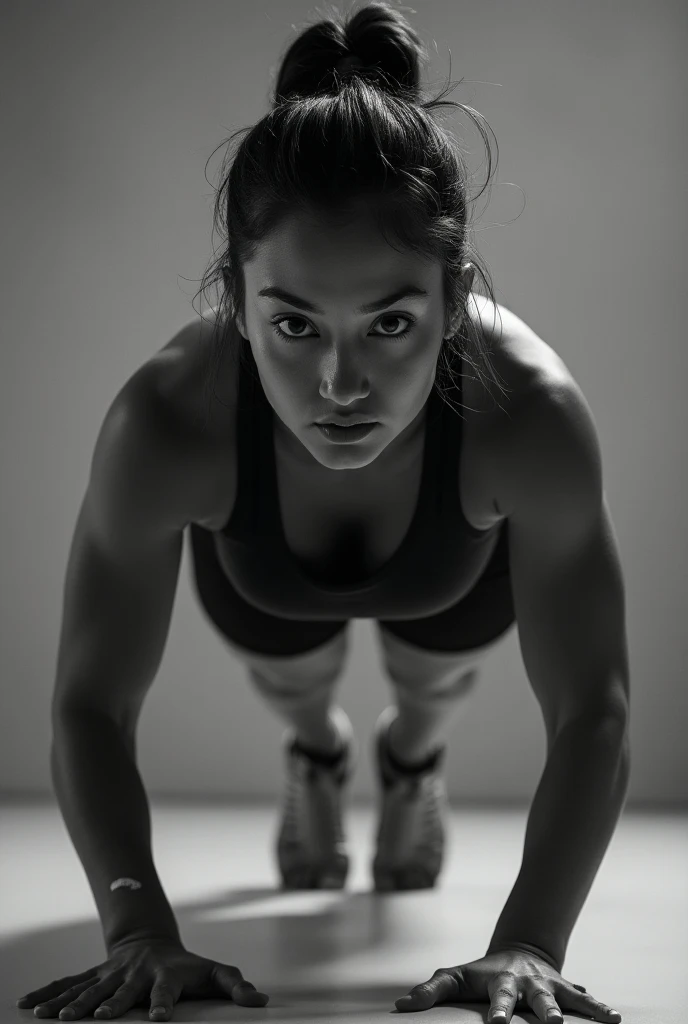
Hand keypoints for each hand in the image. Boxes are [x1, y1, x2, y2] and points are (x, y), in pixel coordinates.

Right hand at [16, 936, 268, 1020]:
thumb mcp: (215, 972)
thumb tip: (262, 1001)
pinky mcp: (94, 976)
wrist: (151, 940)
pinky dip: (49, 994)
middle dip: (108, 1004)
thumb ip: (236, 986)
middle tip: (93, 1018)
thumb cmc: (189, 966)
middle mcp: (135, 975)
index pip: (166, 992)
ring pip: (90, 988)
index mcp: (165, 977)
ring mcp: (112, 974)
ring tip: (58, 1018)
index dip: (163, 1005)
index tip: (159, 1020)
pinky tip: (29, 1006)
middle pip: (122, 991)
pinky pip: (69, 984)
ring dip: (72, 1002)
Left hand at [394, 948, 621, 1021]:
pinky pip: (586, 1000)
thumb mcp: (454, 977)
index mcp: (500, 982)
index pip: (498, 998)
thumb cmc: (479, 974)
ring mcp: (549, 987)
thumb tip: (399, 1007)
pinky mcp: (567, 992)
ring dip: (585, 1009)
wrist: (517, 954)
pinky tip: (617, 1019)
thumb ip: (429, 991)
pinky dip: (600, 1008)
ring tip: (608, 1019)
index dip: (498, 1012)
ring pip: (568, 998)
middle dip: (546, 1011)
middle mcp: (528, 983)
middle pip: (537, 998)